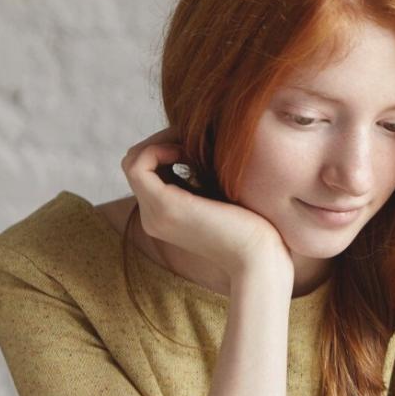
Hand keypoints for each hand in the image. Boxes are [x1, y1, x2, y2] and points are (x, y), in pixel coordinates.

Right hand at [121, 129, 290, 281]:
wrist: (262, 257)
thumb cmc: (255, 226)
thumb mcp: (221, 193)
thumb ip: (201, 174)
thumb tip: (193, 138)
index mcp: (165, 216)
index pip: (146, 171)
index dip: (164, 148)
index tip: (194, 145)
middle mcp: (153, 217)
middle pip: (136, 164)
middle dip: (160, 141)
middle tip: (191, 139)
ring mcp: (155, 214)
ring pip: (132, 161)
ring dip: (159, 142)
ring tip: (190, 146)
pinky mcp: (165, 206)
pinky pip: (138, 166)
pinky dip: (157, 148)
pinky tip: (185, 152)